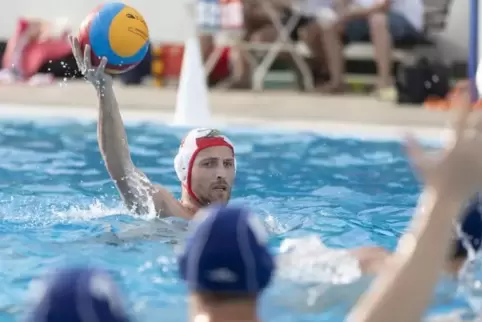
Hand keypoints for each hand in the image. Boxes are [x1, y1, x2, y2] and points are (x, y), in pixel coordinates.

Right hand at [68, 35, 111, 88]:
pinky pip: (100, 68)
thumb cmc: (101, 75)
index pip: (76, 54)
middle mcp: (85, 69)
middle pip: (78, 56)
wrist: (104, 89)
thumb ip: (96, 58)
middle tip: (75, 37)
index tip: (70, 36)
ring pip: (87, 62)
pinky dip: (102, 63)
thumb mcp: (96, 66)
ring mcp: (91, 73)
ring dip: (86, 54)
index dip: (73, 45)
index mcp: (83, 66)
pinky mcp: (98, 76)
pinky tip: (105, 57)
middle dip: (75, 47)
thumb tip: (99, 46)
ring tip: (87, 45)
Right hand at [405, 84, 481, 199]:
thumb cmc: (431, 180)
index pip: (458, 118)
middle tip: (479, 101)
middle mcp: (470, 149)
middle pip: (480, 122)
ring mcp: (481, 158)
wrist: (448, 200)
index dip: (461, 101)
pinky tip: (481, 143)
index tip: (464, 87)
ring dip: (481, 126)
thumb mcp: (420, 163)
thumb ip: (412, 146)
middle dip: (479, 113)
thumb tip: (402, 131)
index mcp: (453, 145)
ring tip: (477, 127)